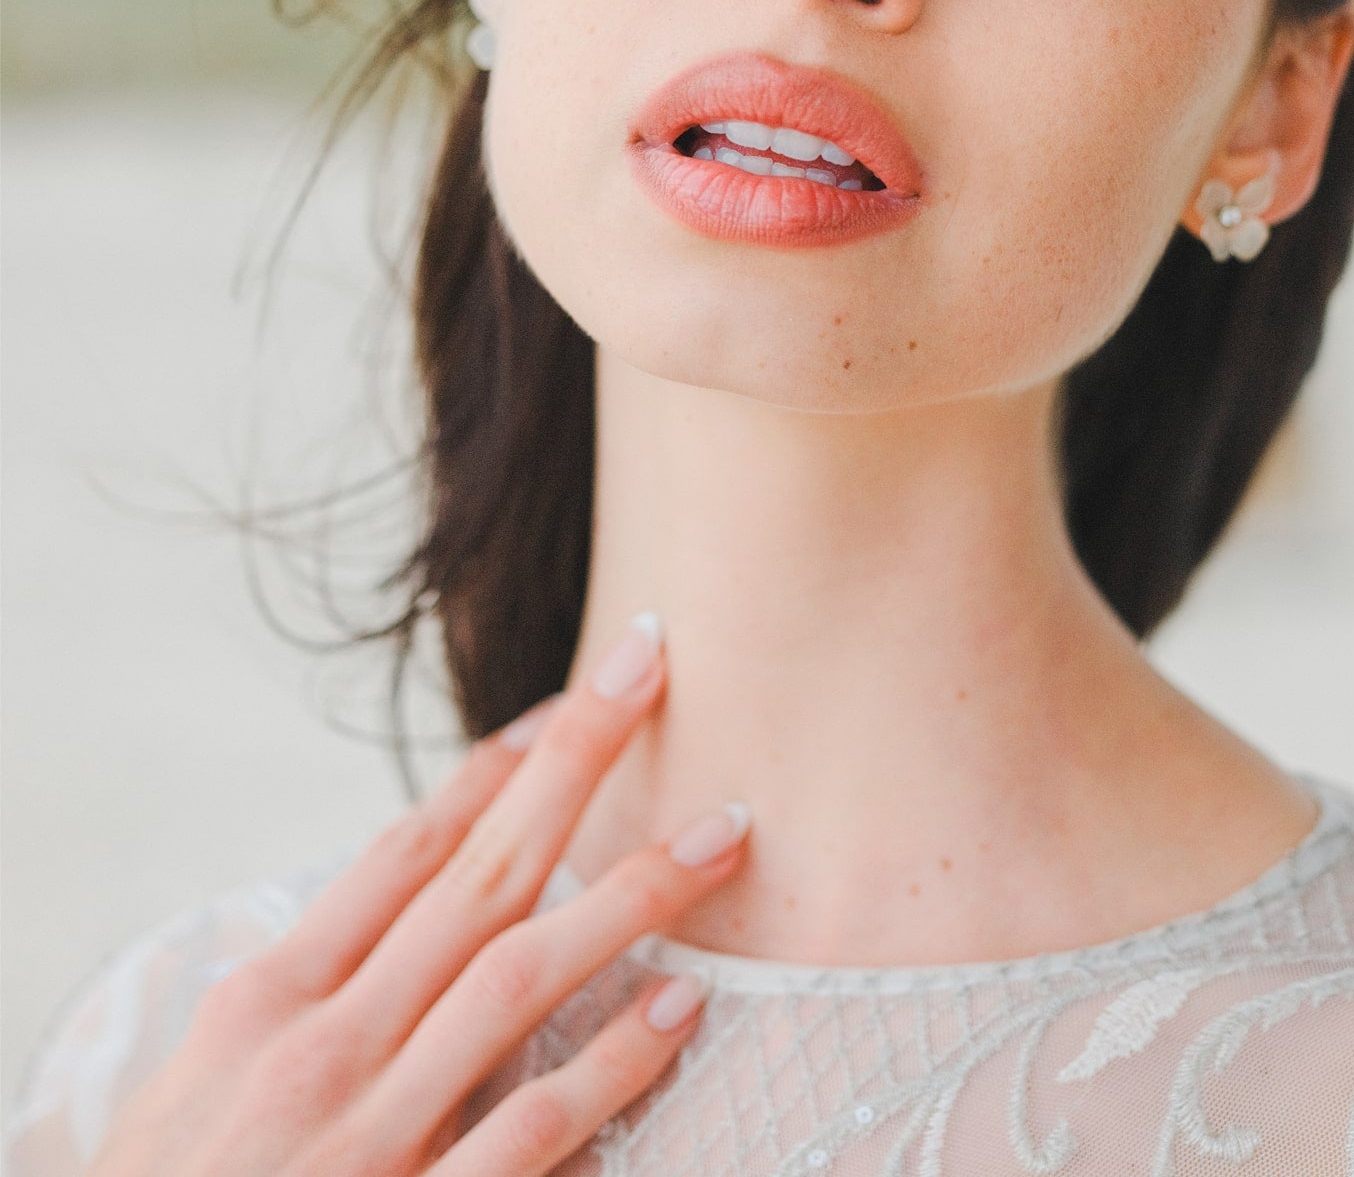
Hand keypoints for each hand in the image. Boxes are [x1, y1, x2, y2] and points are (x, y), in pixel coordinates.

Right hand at [83, 617, 745, 1176]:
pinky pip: (533, 1126)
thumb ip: (281, 1007)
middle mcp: (322, 1046)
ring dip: (630, 894)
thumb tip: (351, 933)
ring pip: (519, 976)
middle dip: (573, 760)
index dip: (496, 768)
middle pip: (479, 872)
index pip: (405, 851)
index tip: (570, 704)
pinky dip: (611, 1063)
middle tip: (650, 664)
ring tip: (722, 832)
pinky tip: (681, 1006)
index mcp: (266, 1001)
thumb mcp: (190, 1093)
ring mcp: (372, 1134)